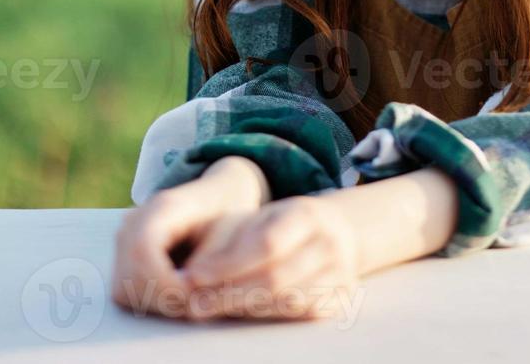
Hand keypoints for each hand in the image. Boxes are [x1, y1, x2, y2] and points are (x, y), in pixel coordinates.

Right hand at [112, 158, 267, 318]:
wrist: (218, 198)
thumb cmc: (228, 215)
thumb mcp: (232, 233)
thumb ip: (212, 262)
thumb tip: (188, 292)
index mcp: (163, 207)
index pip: (142, 249)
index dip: (162, 281)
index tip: (191, 294)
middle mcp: (135, 221)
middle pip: (129, 274)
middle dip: (162, 297)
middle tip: (195, 301)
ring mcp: (125, 239)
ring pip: (124, 287)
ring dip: (156, 302)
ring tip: (189, 297)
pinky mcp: (125, 256)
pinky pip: (127, 290)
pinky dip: (151, 300)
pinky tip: (178, 293)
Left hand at [179, 195, 361, 322]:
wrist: (338, 231)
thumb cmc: (284, 225)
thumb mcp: (258, 218)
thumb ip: (226, 241)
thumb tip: (190, 273)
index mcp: (306, 214)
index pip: (266, 243)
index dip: (228, 264)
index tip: (195, 277)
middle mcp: (329, 243)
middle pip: (276, 278)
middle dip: (230, 294)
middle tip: (195, 304)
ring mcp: (339, 272)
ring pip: (287, 300)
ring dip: (245, 308)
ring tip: (212, 309)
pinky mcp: (339, 298)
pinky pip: (300, 314)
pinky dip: (267, 316)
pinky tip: (243, 311)